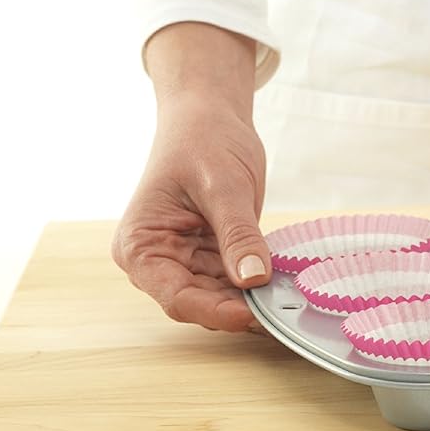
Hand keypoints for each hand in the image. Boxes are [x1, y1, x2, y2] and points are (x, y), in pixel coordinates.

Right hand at [111, 23, 270, 331]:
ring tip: (289, 298)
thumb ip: (237, 234)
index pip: (175, 296)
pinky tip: (285, 283)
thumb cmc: (203, 140)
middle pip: (199, 302)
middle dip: (238, 308)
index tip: (252, 315)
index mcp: (140, 245)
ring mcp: (184, 259)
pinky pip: (234, 279)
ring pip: (220, 296)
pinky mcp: (210, 254)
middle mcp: (157, 260)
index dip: (214, 311)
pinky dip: (257, 282)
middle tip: (282, 311)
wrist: (209, 115)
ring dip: (252, 299)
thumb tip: (254, 279)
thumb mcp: (223, 186)